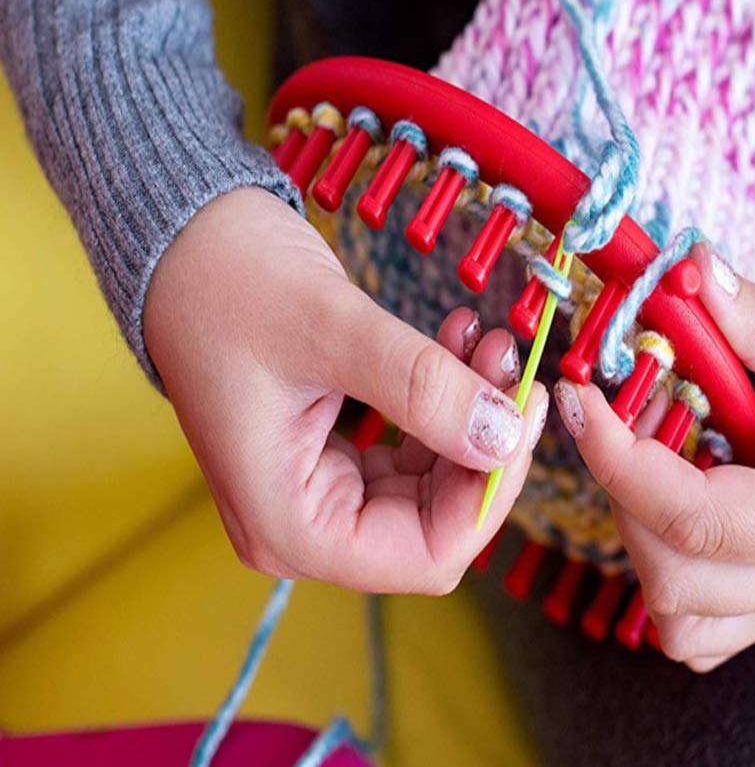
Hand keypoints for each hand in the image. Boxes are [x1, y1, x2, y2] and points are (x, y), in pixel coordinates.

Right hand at [144, 187, 546, 593]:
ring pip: (431, 479)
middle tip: (512, 363)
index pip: (423, 556)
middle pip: (434, 520)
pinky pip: (413, 443)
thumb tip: (504, 437)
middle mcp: (301, 521)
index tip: (523, 417)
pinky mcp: (331, 451)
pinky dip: (445, 397)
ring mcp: (317, 486)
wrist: (187, 243)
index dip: (488, 494)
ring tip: (488, 340)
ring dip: (471, 412)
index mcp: (288, 523)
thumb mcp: (333, 331)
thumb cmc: (228, 284)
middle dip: (485, 443)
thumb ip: (423, 389)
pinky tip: (460, 340)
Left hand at [555, 242, 754, 670]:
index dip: (616, 458)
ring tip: (654, 454)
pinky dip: (669, 566)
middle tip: (625, 413)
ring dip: (640, 536)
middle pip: (669, 579)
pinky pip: (706, 617)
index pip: (690, 518)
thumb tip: (687, 277)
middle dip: (622, 492)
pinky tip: (681, 493)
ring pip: (679, 618)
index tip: (580, 399)